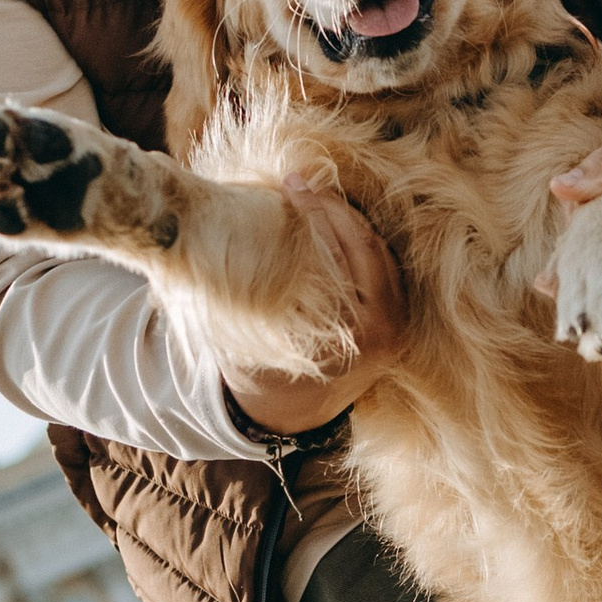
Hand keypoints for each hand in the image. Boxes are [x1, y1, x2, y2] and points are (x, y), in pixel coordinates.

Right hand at [221, 186, 407, 434]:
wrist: (291, 417)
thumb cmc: (260, 373)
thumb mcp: (245, 334)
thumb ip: (241, 291)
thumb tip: (201, 235)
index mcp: (352, 333)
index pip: (339, 252)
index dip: (314, 211)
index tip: (290, 184)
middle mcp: (385, 328)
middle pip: (366, 244)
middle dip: (332, 207)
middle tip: (301, 184)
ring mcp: (399, 323)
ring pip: (380, 250)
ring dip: (348, 219)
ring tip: (314, 196)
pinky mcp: (400, 318)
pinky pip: (386, 266)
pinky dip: (361, 240)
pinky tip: (334, 222)